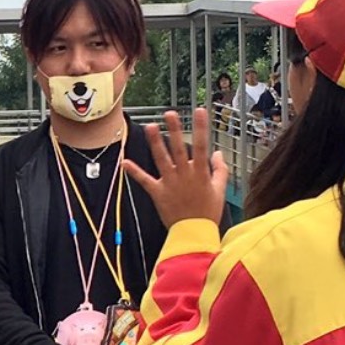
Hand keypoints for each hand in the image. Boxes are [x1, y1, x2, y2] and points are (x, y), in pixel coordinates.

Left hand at [123, 108, 228, 227]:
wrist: (194, 234)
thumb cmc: (208, 212)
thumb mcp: (219, 190)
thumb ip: (220, 169)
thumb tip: (218, 153)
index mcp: (200, 173)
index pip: (201, 146)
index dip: (201, 128)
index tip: (199, 111)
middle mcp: (184, 175)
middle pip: (178, 149)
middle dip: (174, 130)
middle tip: (170, 113)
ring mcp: (170, 184)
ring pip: (161, 160)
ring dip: (155, 143)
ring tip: (150, 126)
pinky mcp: (158, 194)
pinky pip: (145, 181)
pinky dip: (135, 172)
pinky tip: (125, 162)